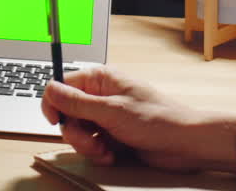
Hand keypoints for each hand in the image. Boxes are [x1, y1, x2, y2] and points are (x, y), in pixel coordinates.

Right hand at [41, 66, 235, 172]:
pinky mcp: (112, 135)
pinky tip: (111, 155)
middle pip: (67, 113)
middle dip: (75, 132)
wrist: (185, 143)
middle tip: (91, 140)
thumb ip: (77, 102)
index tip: (56, 120)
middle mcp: (101, 96)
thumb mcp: (112, 110)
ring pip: (77, 132)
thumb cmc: (159, 119)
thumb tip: (50, 89)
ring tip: (105, 150)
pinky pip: (91, 145)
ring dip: (87, 145)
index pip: (61, 85)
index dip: (54, 104)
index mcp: (100, 79)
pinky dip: (97, 153)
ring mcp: (106, 116)